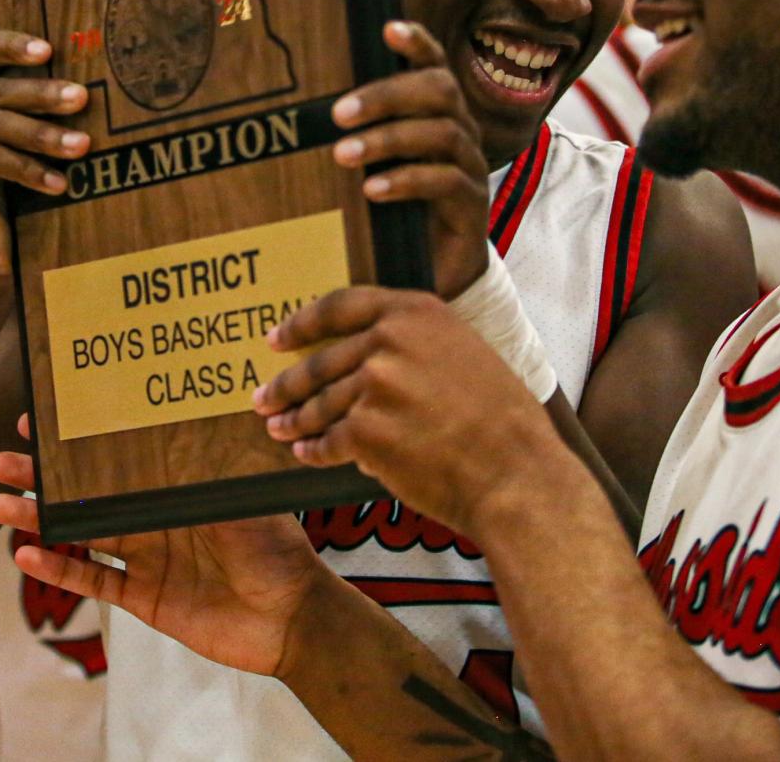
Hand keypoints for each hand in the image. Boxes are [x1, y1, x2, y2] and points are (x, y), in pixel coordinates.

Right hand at [0, 31, 88, 287]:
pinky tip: (58, 183)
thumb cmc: (20, 195)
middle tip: (82, 98)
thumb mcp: (29, 143)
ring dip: (43, 135)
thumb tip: (89, 80)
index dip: (12, 45)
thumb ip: (40, 109)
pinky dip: (27, 169)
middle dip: (43, 95)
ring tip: (81, 145)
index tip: (50, 50)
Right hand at [0, 422, 329, 679]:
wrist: (294, 618)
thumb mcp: (242, 498)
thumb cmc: (278, 549)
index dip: (77, 440)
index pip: (117, 456)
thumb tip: (174, 423)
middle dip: (43, 477)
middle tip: (3, 461)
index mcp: (175, 485)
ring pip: (80, 533)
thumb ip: (205, 470)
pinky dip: (61, 569)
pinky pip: (95, 580)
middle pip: (87, 492)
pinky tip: (26, 556)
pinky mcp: (144, 597)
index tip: (38, 421)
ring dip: (39, 520)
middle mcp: (154, 516)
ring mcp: (146, 556)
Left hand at [254, 286, 554, 535]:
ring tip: (279, 429)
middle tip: (264, 396)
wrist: (515, 474)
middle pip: (320, 361)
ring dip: (295, 420)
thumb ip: (413, 344)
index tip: (276, 339)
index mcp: (415, 312)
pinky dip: (315, 451)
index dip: (301, 323)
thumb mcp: (463, 353)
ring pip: (320, 403)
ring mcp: (375, 384)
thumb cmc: (499, 421)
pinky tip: (307, 455)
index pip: (340, 306)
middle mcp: (390, 340)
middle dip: (287, 384)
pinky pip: (327, 441)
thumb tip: (362, 358)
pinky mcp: (366, 430)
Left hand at [333, 21, 489, 298]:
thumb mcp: (375, 167)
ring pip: (440, 133)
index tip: (387, 29)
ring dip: (387, 139)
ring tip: (344, 155)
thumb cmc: (396, 212)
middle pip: (439, 90)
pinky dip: (406, 181)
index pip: (435, 66)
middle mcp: (461, 132)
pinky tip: (373, 190)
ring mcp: (470, 167)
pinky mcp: (472, 205)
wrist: (433, 273)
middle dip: (387, 94)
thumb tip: (307, 112)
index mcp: (438, 114)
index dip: (417, 43)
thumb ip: (359, 136)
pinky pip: (446, 181)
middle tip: (338, 113)